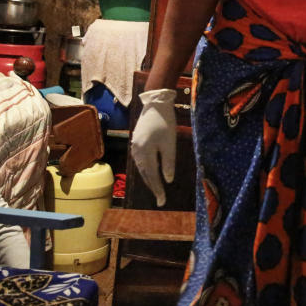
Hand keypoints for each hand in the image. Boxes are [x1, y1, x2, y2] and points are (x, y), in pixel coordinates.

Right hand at [130, 88, 176, 206]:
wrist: (155, 104)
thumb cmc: (165, 123)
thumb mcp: (170, 144)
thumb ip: (168, 162)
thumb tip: (168, 181)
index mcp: (144, 153)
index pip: (151, 176)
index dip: (157, 189)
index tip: (162, 201)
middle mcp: (136, 152)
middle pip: (144, 174)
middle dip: (153, 187)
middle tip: (160, 200)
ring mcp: (135, 147)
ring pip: (141, 168)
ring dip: (149, 179)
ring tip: (156, 190)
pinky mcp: (136, 142)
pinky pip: (140, 161)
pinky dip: (146, 170)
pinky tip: (151, 173)